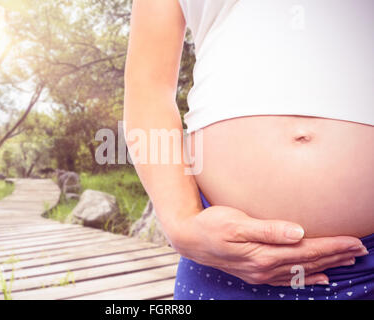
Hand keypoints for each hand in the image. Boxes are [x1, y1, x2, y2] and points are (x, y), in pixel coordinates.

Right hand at [170, 205, 368, 285]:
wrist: (189, 238)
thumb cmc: (211, 225)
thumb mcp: (236, 223)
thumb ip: (268, 229)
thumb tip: (299, 232)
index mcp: (262, 254)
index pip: (306, 250)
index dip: (332, 246)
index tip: (355, 242)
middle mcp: (264, 268)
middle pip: (308, 262)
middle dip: (335, 256)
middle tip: (360, 250)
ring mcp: (260, 273)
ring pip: (301, 271)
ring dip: (326, 266)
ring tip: (347, 261)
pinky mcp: (254, 273)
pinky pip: (288, 279)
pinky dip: (307, 278)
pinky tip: (319, 278)